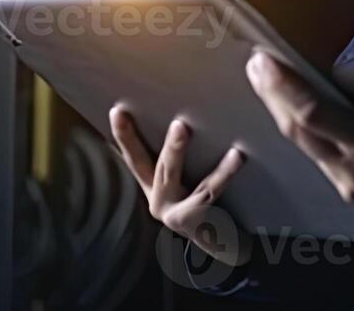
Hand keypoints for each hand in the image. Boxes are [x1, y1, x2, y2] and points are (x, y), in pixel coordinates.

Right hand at [109, 107, 251, 266]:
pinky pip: (208, 190)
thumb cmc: (209, 203)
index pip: (134, 156)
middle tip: (143, 113)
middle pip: (145, 164)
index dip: (123, 135)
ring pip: (171, 176)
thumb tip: (187, 112)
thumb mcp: (190, 180)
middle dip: (134, 138)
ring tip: (182, 126)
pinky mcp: (193, 221)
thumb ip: (183, 156)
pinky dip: (223, 172)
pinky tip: (236, 154)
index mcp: (153, 186)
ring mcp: (172, 213)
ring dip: (174, 149)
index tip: (117, 109)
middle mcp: (157, 200)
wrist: (227, 242)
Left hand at [245, 51, 353, 212]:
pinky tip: (293, 114)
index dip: (282, 87)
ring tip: (269, 84)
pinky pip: (315, 158)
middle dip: (272, 96)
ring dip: (282, 114)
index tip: (263, 61)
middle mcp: (351, 166)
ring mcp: (344, 185)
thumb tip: (319, 73)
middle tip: (257, 67)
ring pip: (301, 146)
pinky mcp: (342, 193)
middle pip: (297, 131)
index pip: (313, 112)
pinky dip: (303, 134)